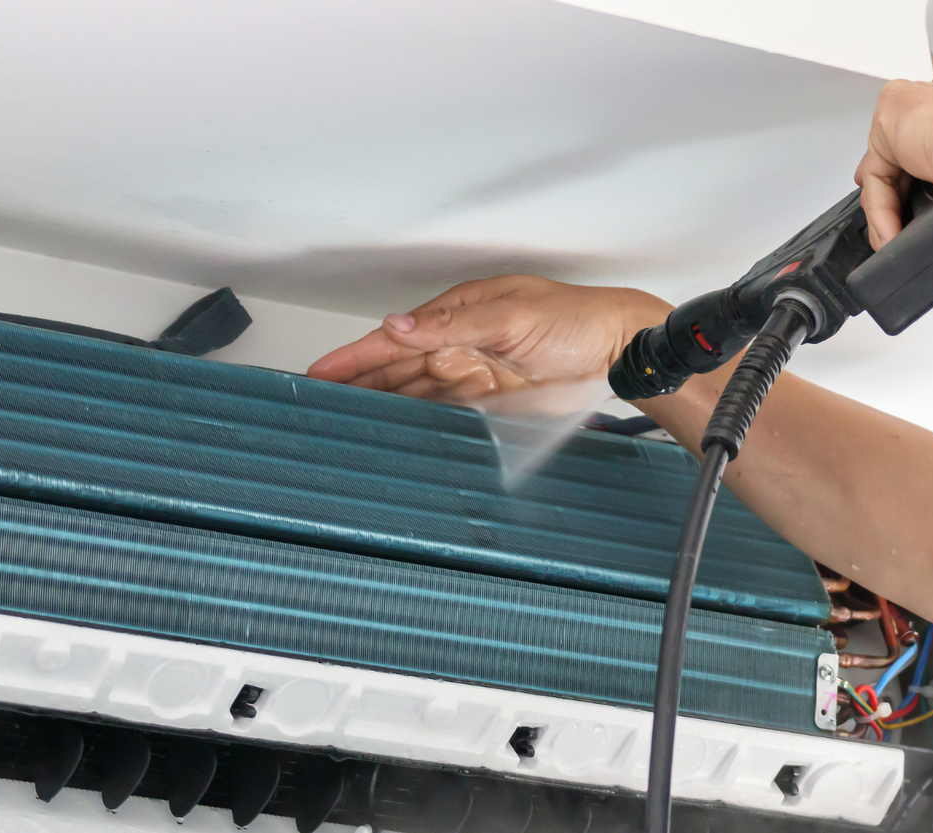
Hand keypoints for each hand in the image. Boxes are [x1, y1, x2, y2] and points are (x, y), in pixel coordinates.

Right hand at [306, 274, 671, 401]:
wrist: (617, 350)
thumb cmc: (574, 319)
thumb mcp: (511, 316)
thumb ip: (452, 326)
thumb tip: (398, 326)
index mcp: (456, 314)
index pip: (393, 339)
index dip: (355, 356)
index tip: (320, 371)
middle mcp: (456, 343)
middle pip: (394, 368)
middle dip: (356, 382)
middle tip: (316, 400)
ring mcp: (469, 373)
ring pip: (411, 392)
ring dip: (379, 404)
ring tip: (341, 419)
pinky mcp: (487, 401)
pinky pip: (441, 413)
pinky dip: (415, 421)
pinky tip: (391, 430)